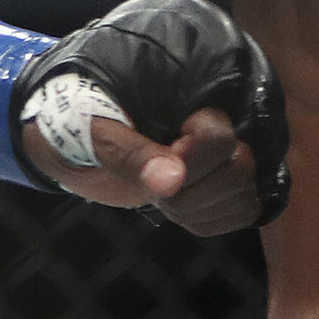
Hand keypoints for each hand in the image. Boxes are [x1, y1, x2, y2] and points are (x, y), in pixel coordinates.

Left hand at [21, 103, 268, 231]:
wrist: (73, 138)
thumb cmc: (80, 122)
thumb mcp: (92, 134)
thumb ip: (130, 153)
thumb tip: (169, 180)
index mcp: (188, 97)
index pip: (220, 138)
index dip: (189, 162)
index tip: (157, 164)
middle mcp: (216, 124)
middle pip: (239, 172)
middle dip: (190, 192)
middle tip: (152, 185)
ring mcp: (224, 155)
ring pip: (244, 196)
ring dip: (197, 209)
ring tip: (161, 194)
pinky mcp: (226, 184)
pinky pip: (243, 213)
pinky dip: (207, 220)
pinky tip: (176, 207)